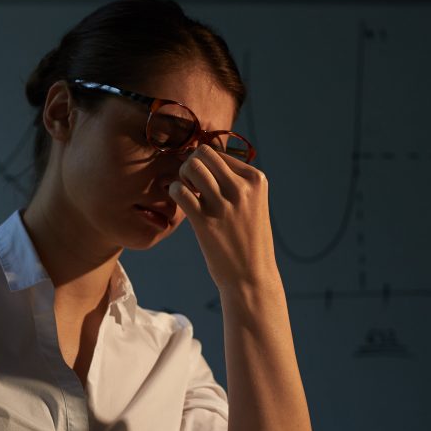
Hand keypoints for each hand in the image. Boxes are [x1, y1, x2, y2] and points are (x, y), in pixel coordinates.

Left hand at [168, 145, 277, 292]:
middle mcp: (241, 188)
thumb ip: (234, 182)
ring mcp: (223, 204)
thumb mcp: (252, 204)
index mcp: (256, 180)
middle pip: (204, 154)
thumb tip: (202, 162)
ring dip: (182, 176)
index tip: (204, 182)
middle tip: (191, 183)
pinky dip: (175, 192)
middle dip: (191, 164)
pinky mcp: (205, 221)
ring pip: (191, 167)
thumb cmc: (249, 240)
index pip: (220, 153)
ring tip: (188, 193)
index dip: (205, 164)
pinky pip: (180, 191)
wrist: (252, 277)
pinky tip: (181, 204)